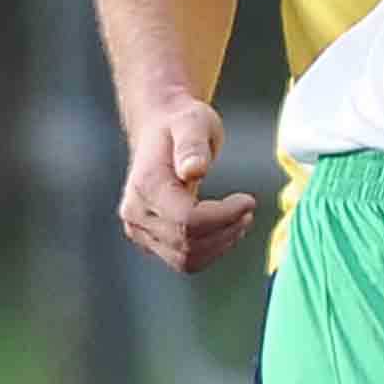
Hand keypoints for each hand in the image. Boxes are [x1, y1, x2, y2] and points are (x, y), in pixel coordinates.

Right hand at [120, 99, 257, 274]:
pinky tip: (226, 228)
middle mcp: (135, 212)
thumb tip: (194, 170)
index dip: (224, 217)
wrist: (160, 130)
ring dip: (220, 244)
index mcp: (145, 184)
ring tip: (241, 218)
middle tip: (248, 209)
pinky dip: (211, 250)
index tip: (248, 200)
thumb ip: (193, 145)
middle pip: (188, 244)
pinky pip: (184, 261)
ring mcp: (139, 229)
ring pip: (186, 259)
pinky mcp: (149, 241)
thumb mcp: (194, 122)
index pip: (187, 221)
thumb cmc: (182, 124)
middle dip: (226, 230)